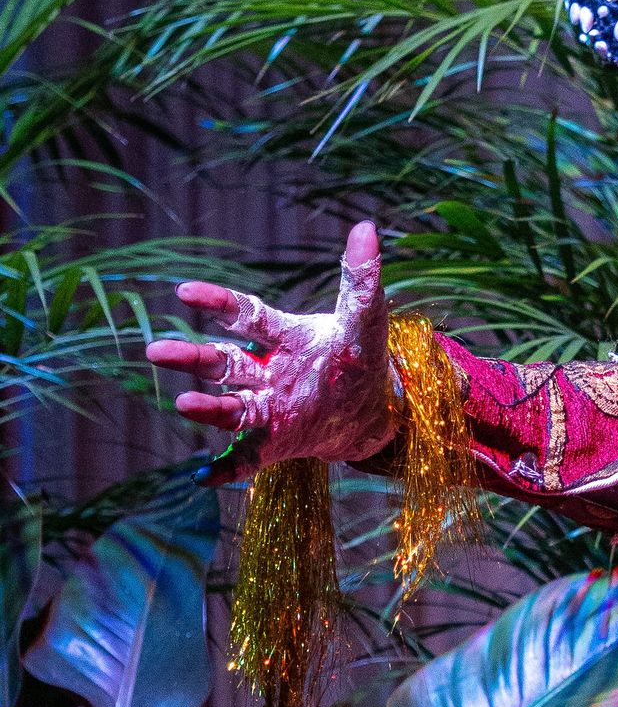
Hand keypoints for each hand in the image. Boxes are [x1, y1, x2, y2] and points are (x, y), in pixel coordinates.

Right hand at [151, 220, 399, 485]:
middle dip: (190, 357)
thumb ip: (361, 278)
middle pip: (222, 362)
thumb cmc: (360, 357)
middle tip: (156, 350)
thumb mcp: (366, 319)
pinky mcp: (279, 440)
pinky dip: (226, 468)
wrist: (373, 409)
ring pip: (230, 407)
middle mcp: (267, 371)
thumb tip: (366, 228)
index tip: (184, 291)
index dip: (216, 302)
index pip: (244, 315)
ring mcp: (269, 407)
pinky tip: (204, 478)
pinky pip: (248, 456)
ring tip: (183, 403)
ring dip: (206, 408)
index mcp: (284, 337)